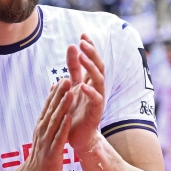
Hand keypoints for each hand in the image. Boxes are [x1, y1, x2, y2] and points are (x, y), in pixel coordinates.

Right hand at [21, 79, 72, 170]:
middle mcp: (43, 131)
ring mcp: (47, 141)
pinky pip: (58, 138)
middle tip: (66, 79)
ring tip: (69, 93)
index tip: (62, 79)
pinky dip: (63, 127)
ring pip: (55, 121)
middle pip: (52, 110)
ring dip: (62, 106)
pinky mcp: (52, 152)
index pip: (48, 107)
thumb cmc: (40, 156)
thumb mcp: (42, 136)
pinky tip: (68, 117)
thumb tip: (50, 107)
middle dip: (59, 94)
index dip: (55, 93)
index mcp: (41, 126)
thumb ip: (46, 121)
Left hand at [65, 34, 105, 153]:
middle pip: (98, 66)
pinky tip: (82, 85)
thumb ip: (73, 69)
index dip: (89, 47)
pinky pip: (96, 100)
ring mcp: (97, 100)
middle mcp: (96, 88)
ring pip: (99, 80)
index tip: (82, 34)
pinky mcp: (96, 113)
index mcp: (90, 81)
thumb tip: (72, 47)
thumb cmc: (74, 111)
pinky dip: (90, 92)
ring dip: (91, 68)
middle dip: (92, 53)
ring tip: (83, 57)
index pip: (92, 60)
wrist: (76, 136)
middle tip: (83, 41)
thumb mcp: (71, 86)